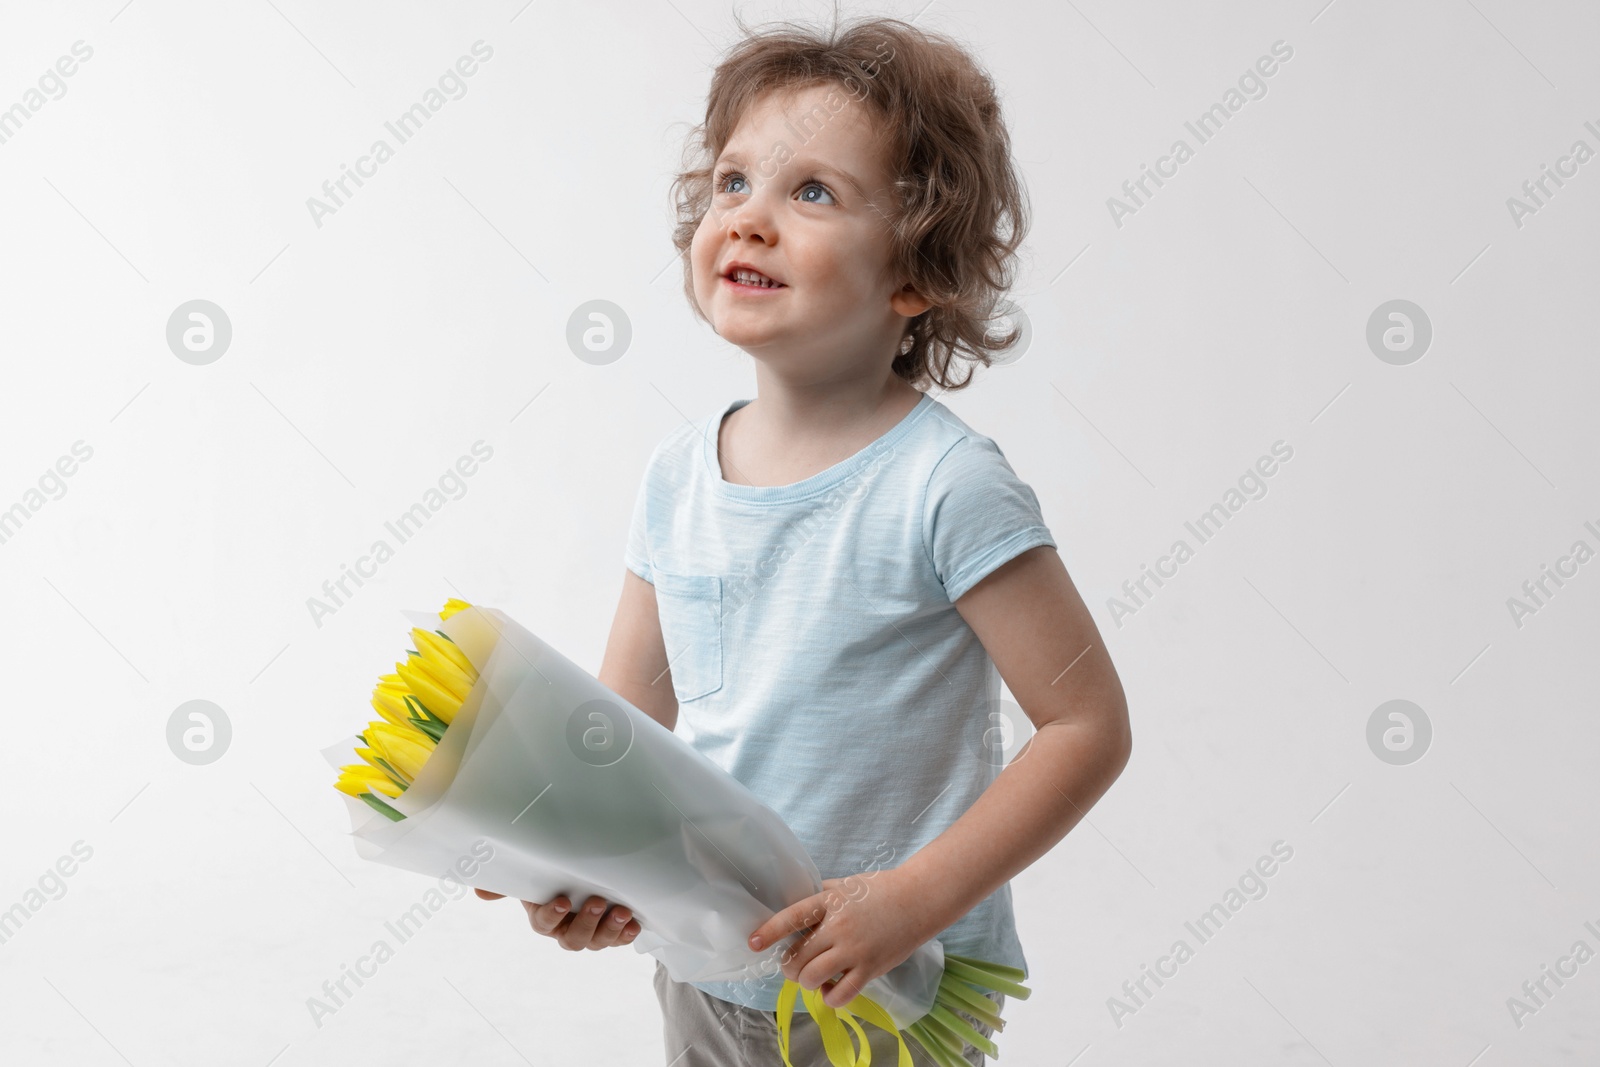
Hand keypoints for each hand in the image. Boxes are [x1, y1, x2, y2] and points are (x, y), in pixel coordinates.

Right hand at [474, 888, 640, 950]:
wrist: (581, 875)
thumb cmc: (552, 876)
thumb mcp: (531, 874)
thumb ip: (507, 882)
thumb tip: (479, 890)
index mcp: (544, 917)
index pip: (543, 924)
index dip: (552, 916)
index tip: (563, 901)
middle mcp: (565, 930)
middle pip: (574, 939)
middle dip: (587, 923)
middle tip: (597, 902)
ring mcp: (589, 933)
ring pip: (597, 942)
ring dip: (609, 929)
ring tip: (622, 912)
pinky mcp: (611, 931)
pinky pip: (618, 939)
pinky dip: (626, 935)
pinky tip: (634, 924)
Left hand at [747, 867, 931, 1009]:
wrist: (919, 899)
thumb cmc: (882, 889)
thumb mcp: (847, 884)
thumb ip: (822, 893)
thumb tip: (797, 899)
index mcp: (829, 902)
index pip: (792, 917)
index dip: (769, 932)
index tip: (752, 943)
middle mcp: (838, 926)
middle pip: (797, 957)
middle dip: (789, 966)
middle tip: (794, 965)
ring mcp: (855, 950)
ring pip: (813, 977)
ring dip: (806, 981)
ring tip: (813, 977)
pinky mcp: (871, 968)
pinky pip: (840, 994)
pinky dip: (829, 997)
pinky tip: (831, 989)